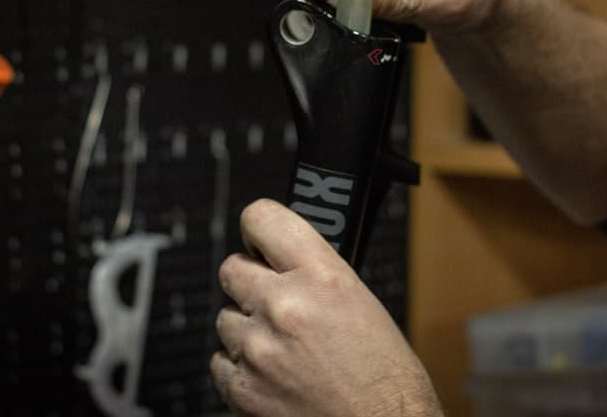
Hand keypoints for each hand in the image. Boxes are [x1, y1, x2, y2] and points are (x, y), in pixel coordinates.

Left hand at [211, 199, 441, 416]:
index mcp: (321, 276)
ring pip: (226, 317)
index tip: (260, 238)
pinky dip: (241, 365)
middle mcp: (284, 306)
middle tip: (274, 297)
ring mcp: (259, 349)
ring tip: (285, 346)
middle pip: (232, 267)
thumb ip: (317, 272)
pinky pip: (221, 360)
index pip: (261, 218)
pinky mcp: (243, 388)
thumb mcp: (363, 302)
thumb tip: (286, 259)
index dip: (259, 229)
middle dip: (251, 281)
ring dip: (249, 327)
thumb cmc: (386, 378)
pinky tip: (275, 371)